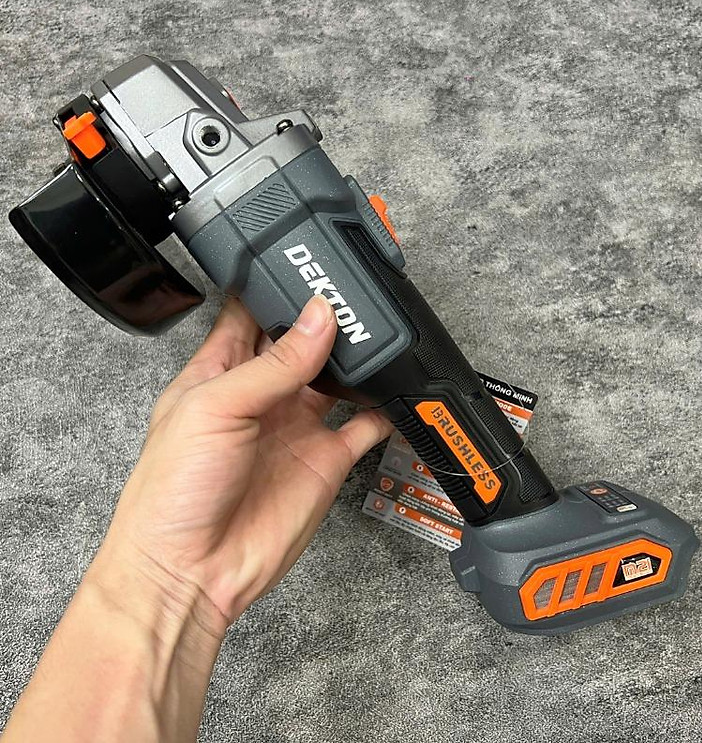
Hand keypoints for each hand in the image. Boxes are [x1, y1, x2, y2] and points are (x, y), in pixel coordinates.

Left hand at [95, 294, 390, 629]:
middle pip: (301, 340)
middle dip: (325, 316)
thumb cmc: (173, 492)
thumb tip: (317, 317)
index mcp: (219, 372)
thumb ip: (273, 364)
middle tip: (353, 294)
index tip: (303, 262)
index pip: (249, 314)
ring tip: (376, 332)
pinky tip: (394, 389)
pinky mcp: (326, 458)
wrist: (193, 571)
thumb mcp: (215, 409)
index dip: (274, 288)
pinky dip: (382, 408)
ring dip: (356, 356)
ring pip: (336, 376)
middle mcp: (261, 395)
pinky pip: (363, 424)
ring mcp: (296, 425)